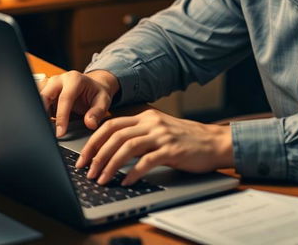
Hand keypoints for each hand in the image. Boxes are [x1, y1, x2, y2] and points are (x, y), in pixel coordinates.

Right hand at [40, 70, 118, 137]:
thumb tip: (90, 123)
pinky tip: (44, 126)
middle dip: (43, 114)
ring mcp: (50, 85)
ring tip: (44, 130)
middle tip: (46, 132)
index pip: (64, 99)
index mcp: (74, 79)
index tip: (60, 132)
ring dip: (39, 115)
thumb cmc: (97, 93)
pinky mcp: (45, 92)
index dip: (61, 117)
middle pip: (45, 96)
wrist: (93, 86)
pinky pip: (37, 104)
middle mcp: (59, 79)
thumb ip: (97, 112)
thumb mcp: (103, 101)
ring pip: (37, 99)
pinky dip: (39, 115)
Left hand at [75, 108, 233, 184]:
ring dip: (110, 164)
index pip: (111, 124)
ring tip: (101, 179)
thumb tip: (112, 147)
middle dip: (96, 154)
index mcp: (146, 116)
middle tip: (87, 170)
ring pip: (127, 147)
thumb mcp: (160, 129)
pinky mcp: (172, 150)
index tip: (83, 157)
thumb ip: (140, 133)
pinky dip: (133, 172)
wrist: (214, 142)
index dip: (93, 140)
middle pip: (115, 134)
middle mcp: (152, 123)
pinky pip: (147, 161)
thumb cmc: (186, 139)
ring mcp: (162, 135)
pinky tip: (126, 181)